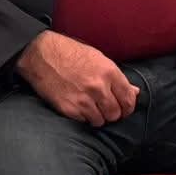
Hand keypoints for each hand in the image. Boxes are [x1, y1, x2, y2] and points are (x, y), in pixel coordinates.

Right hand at [17, 30, 137, 125]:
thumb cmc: (70, 53)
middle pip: (116, 113)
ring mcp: (83, 99)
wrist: (41, 54)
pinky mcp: (69, 108)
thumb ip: (117, 77)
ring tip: (91, 107)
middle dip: (113, 113)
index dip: (128, 107)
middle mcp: (98, 87)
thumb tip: (135, 92)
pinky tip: (78, 106)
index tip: (124, 108)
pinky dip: (83, 117)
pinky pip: (84, 121)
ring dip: (98, 117)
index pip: (128, 99)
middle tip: (106, 108)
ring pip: (101, 121)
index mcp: (109, 72)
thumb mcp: (98, 59)